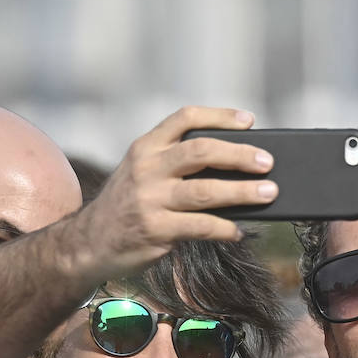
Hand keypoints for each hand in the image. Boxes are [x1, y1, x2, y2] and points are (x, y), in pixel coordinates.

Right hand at [79, 106, 277, 278]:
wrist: (90, 241)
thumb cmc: (127, 204)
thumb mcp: (141, 172)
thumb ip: (175, 162)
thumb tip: (232, 164)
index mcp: (146, 147)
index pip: (185, 118)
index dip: (220, 116)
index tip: (248, 120)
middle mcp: (147, 169)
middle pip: (201, 152)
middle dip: (239, 156)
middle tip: (267, 162)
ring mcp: (151, 200)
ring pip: (206, 191)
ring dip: (242, 192)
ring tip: (267, 194)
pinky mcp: (156, 230)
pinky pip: (201, 227)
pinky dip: (225, 228)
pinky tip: (238, 230)